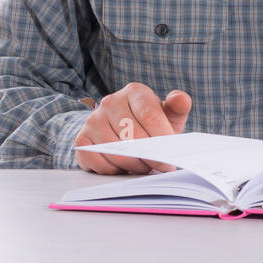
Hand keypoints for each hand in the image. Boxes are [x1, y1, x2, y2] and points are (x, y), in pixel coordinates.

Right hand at [74, 83, 191, 174]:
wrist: (122, 132)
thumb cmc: (150, 124)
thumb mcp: (168, 115)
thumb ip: (178, 107)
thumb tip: (180, 98)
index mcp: (135, 92)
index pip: (150, 115)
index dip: (162, 139)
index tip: (171, 156)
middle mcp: (110, 102)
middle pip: (133, 136)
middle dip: (150, 157)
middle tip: (159, 166)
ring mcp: (93, 120)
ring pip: (116, 152)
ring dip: (133, 166)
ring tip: (143, 166)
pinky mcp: (82, 139)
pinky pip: (99, 162)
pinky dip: (114, 170)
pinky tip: (123, 167)